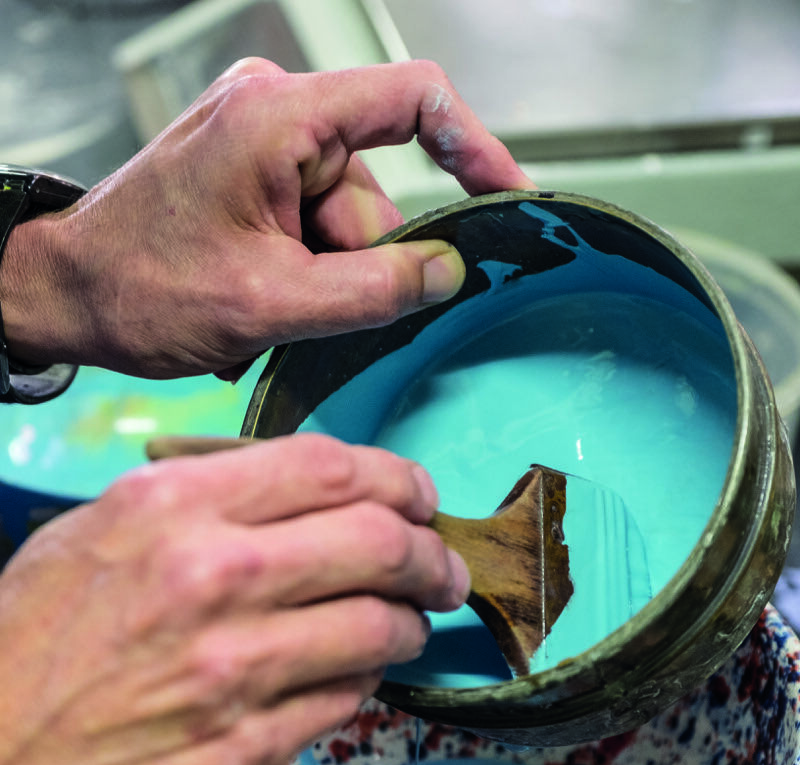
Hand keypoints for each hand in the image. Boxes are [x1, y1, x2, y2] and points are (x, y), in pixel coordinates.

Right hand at [0, 435, 468, 764]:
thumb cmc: (27, 649)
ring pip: (379, 627)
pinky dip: (361, 683)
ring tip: (406, 627)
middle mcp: (212, 578)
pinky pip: (344, 701)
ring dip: (410, 625)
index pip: (330, 467)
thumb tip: (297, 500)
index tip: (418, 499)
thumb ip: (197, 503)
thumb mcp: (94, 536)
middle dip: (432, 555)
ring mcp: (233, 670)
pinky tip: (348, 678)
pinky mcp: (244, 748)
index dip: (397, 479)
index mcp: (171, 510)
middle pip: (379, 542)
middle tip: (443, 571)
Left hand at [2, 58, 531, 378]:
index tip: (510, 198)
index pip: (412, 100)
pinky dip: (304, 270)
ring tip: (269, 312)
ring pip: (346, 219)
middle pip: (375, 189)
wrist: (66, 295)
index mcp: (279, 118)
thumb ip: (371, 291)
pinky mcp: (249, 170)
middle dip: (360, 264)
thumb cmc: (142, 289)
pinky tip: (263, 300)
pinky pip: (313, 222)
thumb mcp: (271, 304)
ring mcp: (259, 140)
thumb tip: (447, 274)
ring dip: (327, 277)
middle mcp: (274, 111)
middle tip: (313, 314)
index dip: (474, 147)